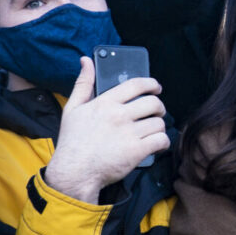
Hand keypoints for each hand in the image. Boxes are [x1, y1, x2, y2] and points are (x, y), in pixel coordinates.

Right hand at [43, 58, 169, 203]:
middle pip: (153, 103)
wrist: (74, 173)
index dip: (152, 84)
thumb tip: (86, 61)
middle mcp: (119, 115)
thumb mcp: (72, 109)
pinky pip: (161, 140)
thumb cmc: (72, 142)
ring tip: (153, 131)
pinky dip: (163, 142)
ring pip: (159, 122)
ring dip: (159, 126)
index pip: (137, 84)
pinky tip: (157, 145)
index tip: (156, 88)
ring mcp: (128, 133)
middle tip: (156, 113)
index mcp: (105, 102)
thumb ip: (83, 83)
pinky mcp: (136, 151)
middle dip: (159, 107)